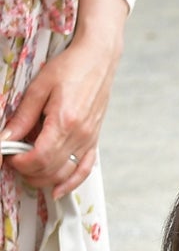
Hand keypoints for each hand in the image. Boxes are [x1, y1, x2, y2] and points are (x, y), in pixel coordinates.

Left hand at [2, 0, 127, 197]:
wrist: (98, 61)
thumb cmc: (70, 69)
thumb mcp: (38, 88)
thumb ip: (22, 116)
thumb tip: (6, 137)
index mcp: (65, 121)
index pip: (41, 156)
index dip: (21, 162)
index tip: (8, 157)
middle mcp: (80, 135)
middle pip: (52, 169)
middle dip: (28, 171)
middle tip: (13, 161)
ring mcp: (89, 140)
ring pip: (66, 173)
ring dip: (45, 178)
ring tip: (28, 172)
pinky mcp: (94, 140)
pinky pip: (85, 169)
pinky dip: (71, 183)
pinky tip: (58, 189)